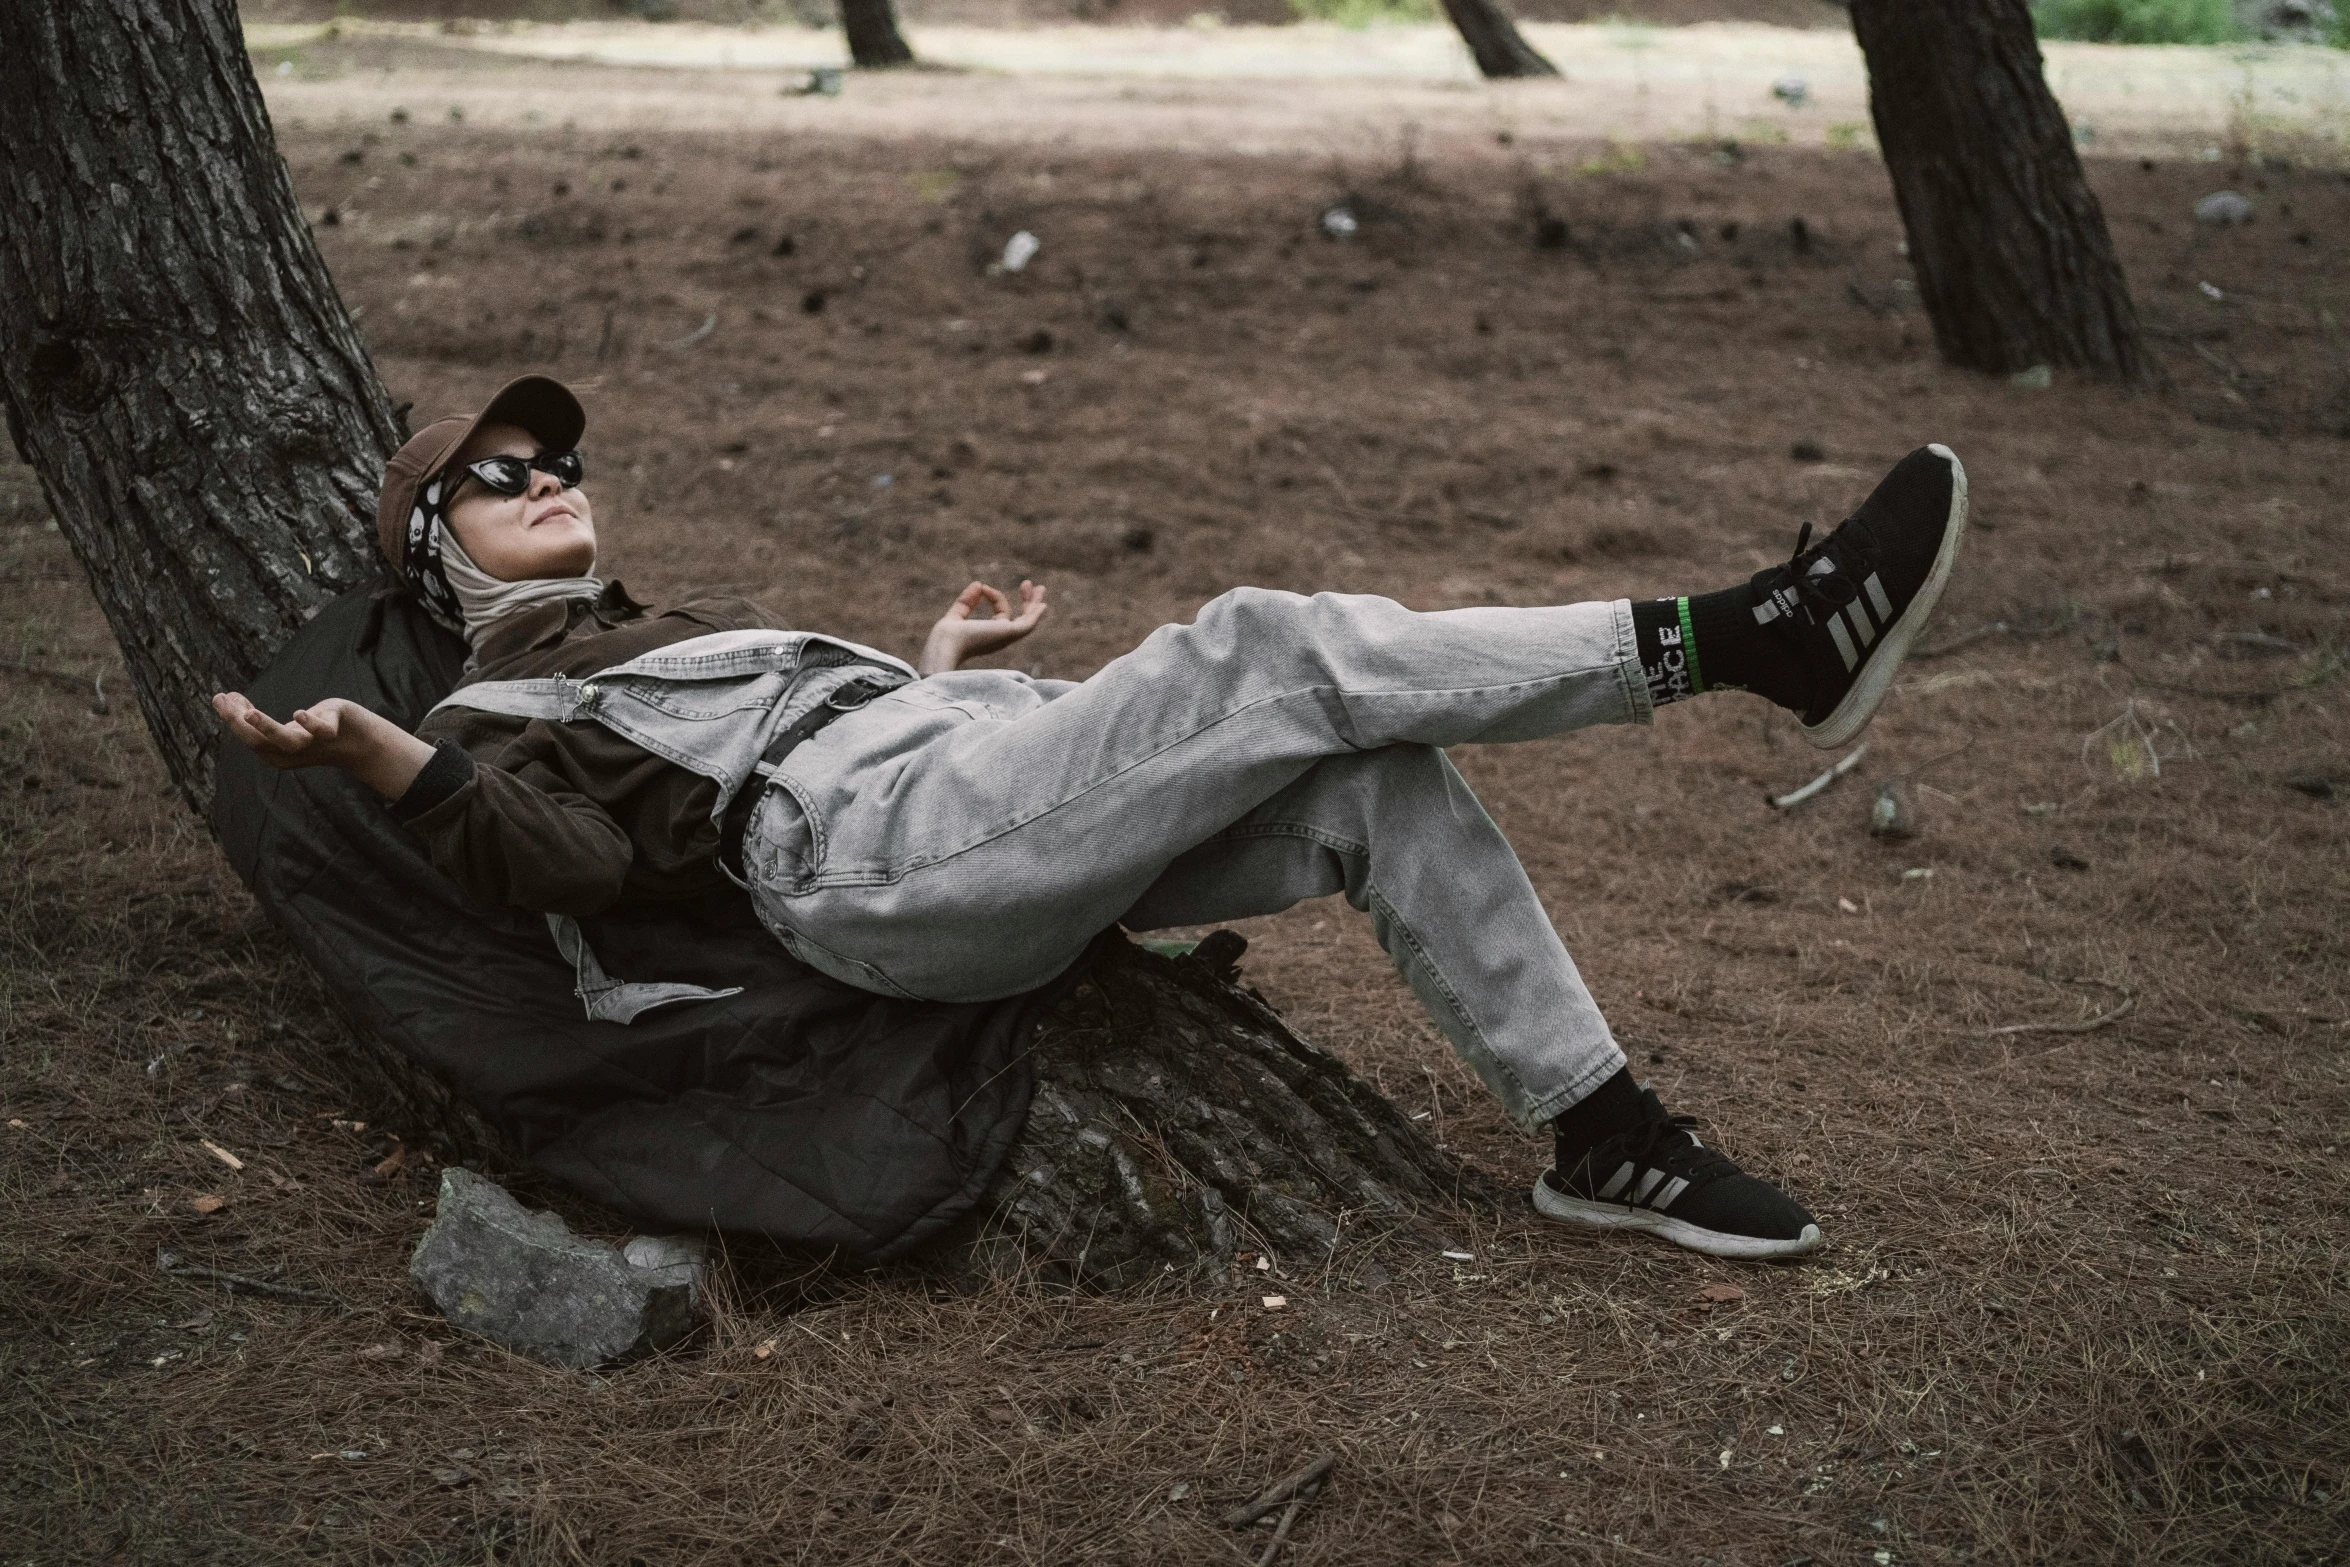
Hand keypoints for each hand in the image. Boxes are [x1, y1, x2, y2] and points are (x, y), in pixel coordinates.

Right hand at [212, 691, 435, 799]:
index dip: (231, 718)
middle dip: (237, 721)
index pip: (249, 738)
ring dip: (267, 727)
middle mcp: (293, 753)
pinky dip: (310, 724)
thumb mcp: (284, 724)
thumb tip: (227, 697)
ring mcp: (313, 742)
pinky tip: (298, 713)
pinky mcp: (333, 729)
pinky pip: (321, 731)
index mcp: (277, 753)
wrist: (361, 741)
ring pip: (286, 741)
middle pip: (260, 741)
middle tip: (221, 700)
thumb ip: (257, 716)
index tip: (219, 697)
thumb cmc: (316, 731)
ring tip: (249, 713)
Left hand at [918, 579, 1048, 675]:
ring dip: (1034, 603)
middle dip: (1028, 603)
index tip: (982, 587)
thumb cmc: (946, 637)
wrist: (946, 644)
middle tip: (1029, 585)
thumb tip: (978, 584)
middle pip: (1020, 620)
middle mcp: (1001, 638)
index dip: (994, 596)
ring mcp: (1006, 636)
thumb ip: (966, 601)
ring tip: (1040, 588)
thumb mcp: (957, 614)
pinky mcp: (1009, 633)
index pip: (1001, 612)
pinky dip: (1036, 614)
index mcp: (990, 636)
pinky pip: (1028, 623)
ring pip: (1027, 620)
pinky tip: (1042, 604)